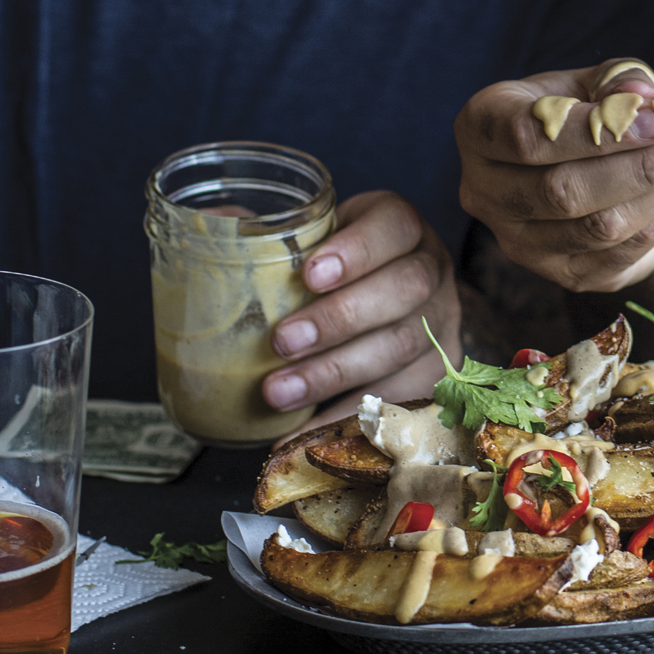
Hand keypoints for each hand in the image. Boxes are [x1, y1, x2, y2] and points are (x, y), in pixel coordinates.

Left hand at [263, 190, 459, 423]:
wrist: (386, 305)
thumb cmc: (336, 270)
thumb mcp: (317, 238)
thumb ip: (272, 233)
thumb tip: (212, 223)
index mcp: (402, 227)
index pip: (394, 226)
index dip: (357, 249)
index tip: (309, 275)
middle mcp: (431, 269)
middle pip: (404, 289)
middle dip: (340, 317)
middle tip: (282, 342)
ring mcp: (440, 321)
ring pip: (402, 345)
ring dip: (335, 372)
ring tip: (278, 392)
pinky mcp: (436, 369)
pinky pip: (404, 396)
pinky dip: (350, 415)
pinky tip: (304, 430)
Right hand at [455, 59, 653, 292]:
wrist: (591, 169)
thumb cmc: (586, 112)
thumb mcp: (594, 80)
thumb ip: (618, 81)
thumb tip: (644, 96)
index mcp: (481, 127)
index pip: (525, 136)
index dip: (594, 131)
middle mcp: (485, 191)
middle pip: (564, 190)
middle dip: (645, 166)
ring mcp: (520, 243)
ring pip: (600, 227)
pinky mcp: (564, 274)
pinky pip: (626, 251)